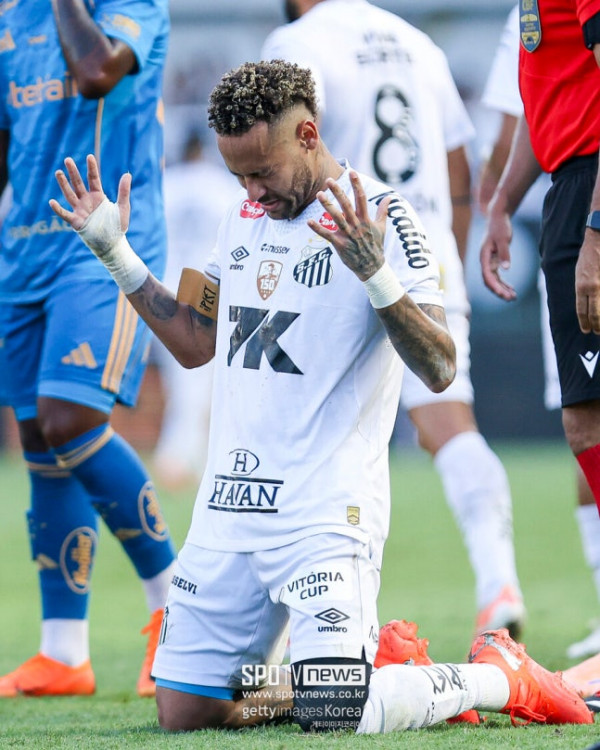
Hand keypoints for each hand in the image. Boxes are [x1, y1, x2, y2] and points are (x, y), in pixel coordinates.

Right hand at [50, 154, 146, 293]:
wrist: (112, 244)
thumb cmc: (117, 226)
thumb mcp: (123, 208)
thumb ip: (124, 192)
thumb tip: (127, 174)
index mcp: (98, 196)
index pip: (93, 179)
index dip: (91, 168)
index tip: (89, 156)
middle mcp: (87, 201)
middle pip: (78, 183)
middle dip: (73, 172)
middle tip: (68, 159)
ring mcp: (80, 210)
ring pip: (70, 195)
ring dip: (63, 184)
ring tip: (58, 172)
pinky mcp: (77, 222)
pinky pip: (65, 214)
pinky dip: (58, 209)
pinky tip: (52, 201)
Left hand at [307, 170, 391, 280]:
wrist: (372, 266)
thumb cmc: (376, 246)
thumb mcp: (382, 227)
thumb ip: (383, 211)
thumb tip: (389, 197)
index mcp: (366, 219)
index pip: (361, 198)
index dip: (357, 185)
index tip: (352, 172)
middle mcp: (357, 225)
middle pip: (346, 205)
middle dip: (338, 192)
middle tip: (329, 180)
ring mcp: (348, 235)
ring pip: (336, 218)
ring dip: (327, 206)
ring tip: (319, 194)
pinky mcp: (340, 245)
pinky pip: (327, 235)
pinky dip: (318, 229)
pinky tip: (309, 221)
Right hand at [480, 206, 515, 300]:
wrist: (497, 217)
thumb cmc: (499, 226)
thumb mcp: (503, 239)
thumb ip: (504, 253)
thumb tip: (506, 269)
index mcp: (484, 257)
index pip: (487, 276)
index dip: (495, 286)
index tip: (504, 294)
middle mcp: (485, 261)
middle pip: (490, 281)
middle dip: (499, 291)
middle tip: (511, 298)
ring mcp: (489, 262)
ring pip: (494, 280)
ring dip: (502, 289)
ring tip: (513, 297)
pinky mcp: (494, 260)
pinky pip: (498, 276)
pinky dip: (504, 283)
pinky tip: (512, 289)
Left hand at [576, 231, 599, 333]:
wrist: (599, 240)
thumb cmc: (588, 256)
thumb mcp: (579, 274)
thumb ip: (582, 289)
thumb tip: (585, 304)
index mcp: (582, 286)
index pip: (582, 311)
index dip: (584, 323)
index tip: (586, 330)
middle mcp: (594, 288)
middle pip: (595, 314)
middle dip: (596, 325)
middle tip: (597, 332)